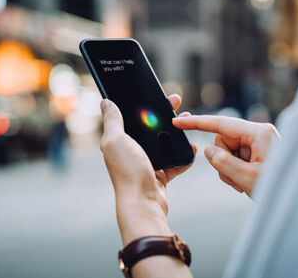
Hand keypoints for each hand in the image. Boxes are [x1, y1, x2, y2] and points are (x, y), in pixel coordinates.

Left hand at [99, 94, 196, 245]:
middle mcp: (132, 151)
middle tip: (177, 103)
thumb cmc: (128, 172)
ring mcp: (147, 163)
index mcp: (119, 141)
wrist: (144, 202)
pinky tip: (192, 148)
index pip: (132, 116)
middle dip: (164, 114)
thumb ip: (112, 121)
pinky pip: (175, 161)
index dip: (144, 104)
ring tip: (188, 121)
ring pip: (165, 142)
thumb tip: (105, 102)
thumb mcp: (116, 141)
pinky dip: (185, 155)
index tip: (156, 94)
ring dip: (177, 132)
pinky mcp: (160, 174)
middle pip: (151, 127)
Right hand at [172, 115, 279, 195]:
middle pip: (223, 140)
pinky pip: (236, 157)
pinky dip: (236, 171)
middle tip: (235, 180)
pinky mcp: (259, 151)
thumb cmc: (281, 188)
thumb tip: (208, 151)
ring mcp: (259, 142)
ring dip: (230, 169)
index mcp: (258, 132)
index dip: (197, 123)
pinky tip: (247, 182)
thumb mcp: (248, 178)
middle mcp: (259, 133)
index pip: (221, 123)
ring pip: (227, 151)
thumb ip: (223, 163)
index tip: (178, 121)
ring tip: (243, 184)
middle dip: (223, 160)